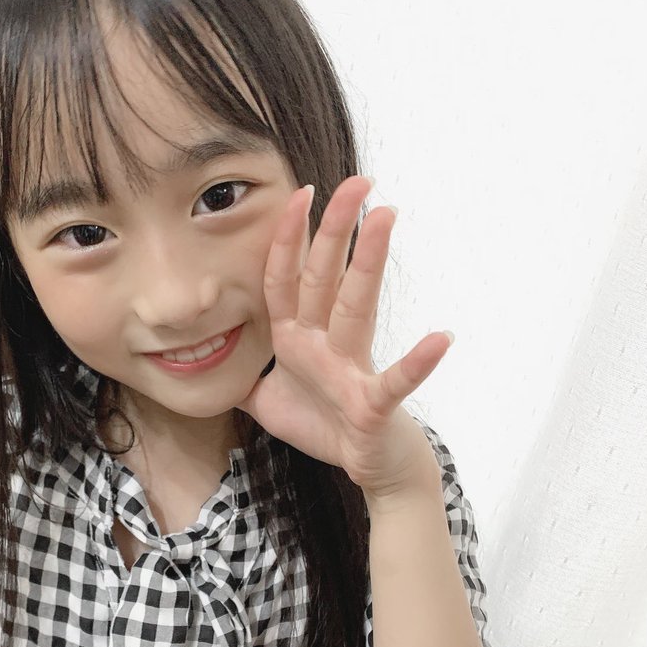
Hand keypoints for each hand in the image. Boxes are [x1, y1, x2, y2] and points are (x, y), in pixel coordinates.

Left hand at [235, 176, 449, 500]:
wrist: (367, 467)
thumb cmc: (323, 425)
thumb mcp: (265, 400)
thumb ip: (238, 373)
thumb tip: (205, 355)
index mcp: (297, 340)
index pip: (285, 281)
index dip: (285, 240)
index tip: (296, 193)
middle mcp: (325, 345)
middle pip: (326, 278)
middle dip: (335, 228)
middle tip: (355, 179)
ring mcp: (352, 370)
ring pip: (357, 309)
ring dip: (370, 263)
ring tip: (386, 215)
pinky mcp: (374, 403)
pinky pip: (396, 381)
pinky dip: (418, 362)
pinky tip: (442, 338)